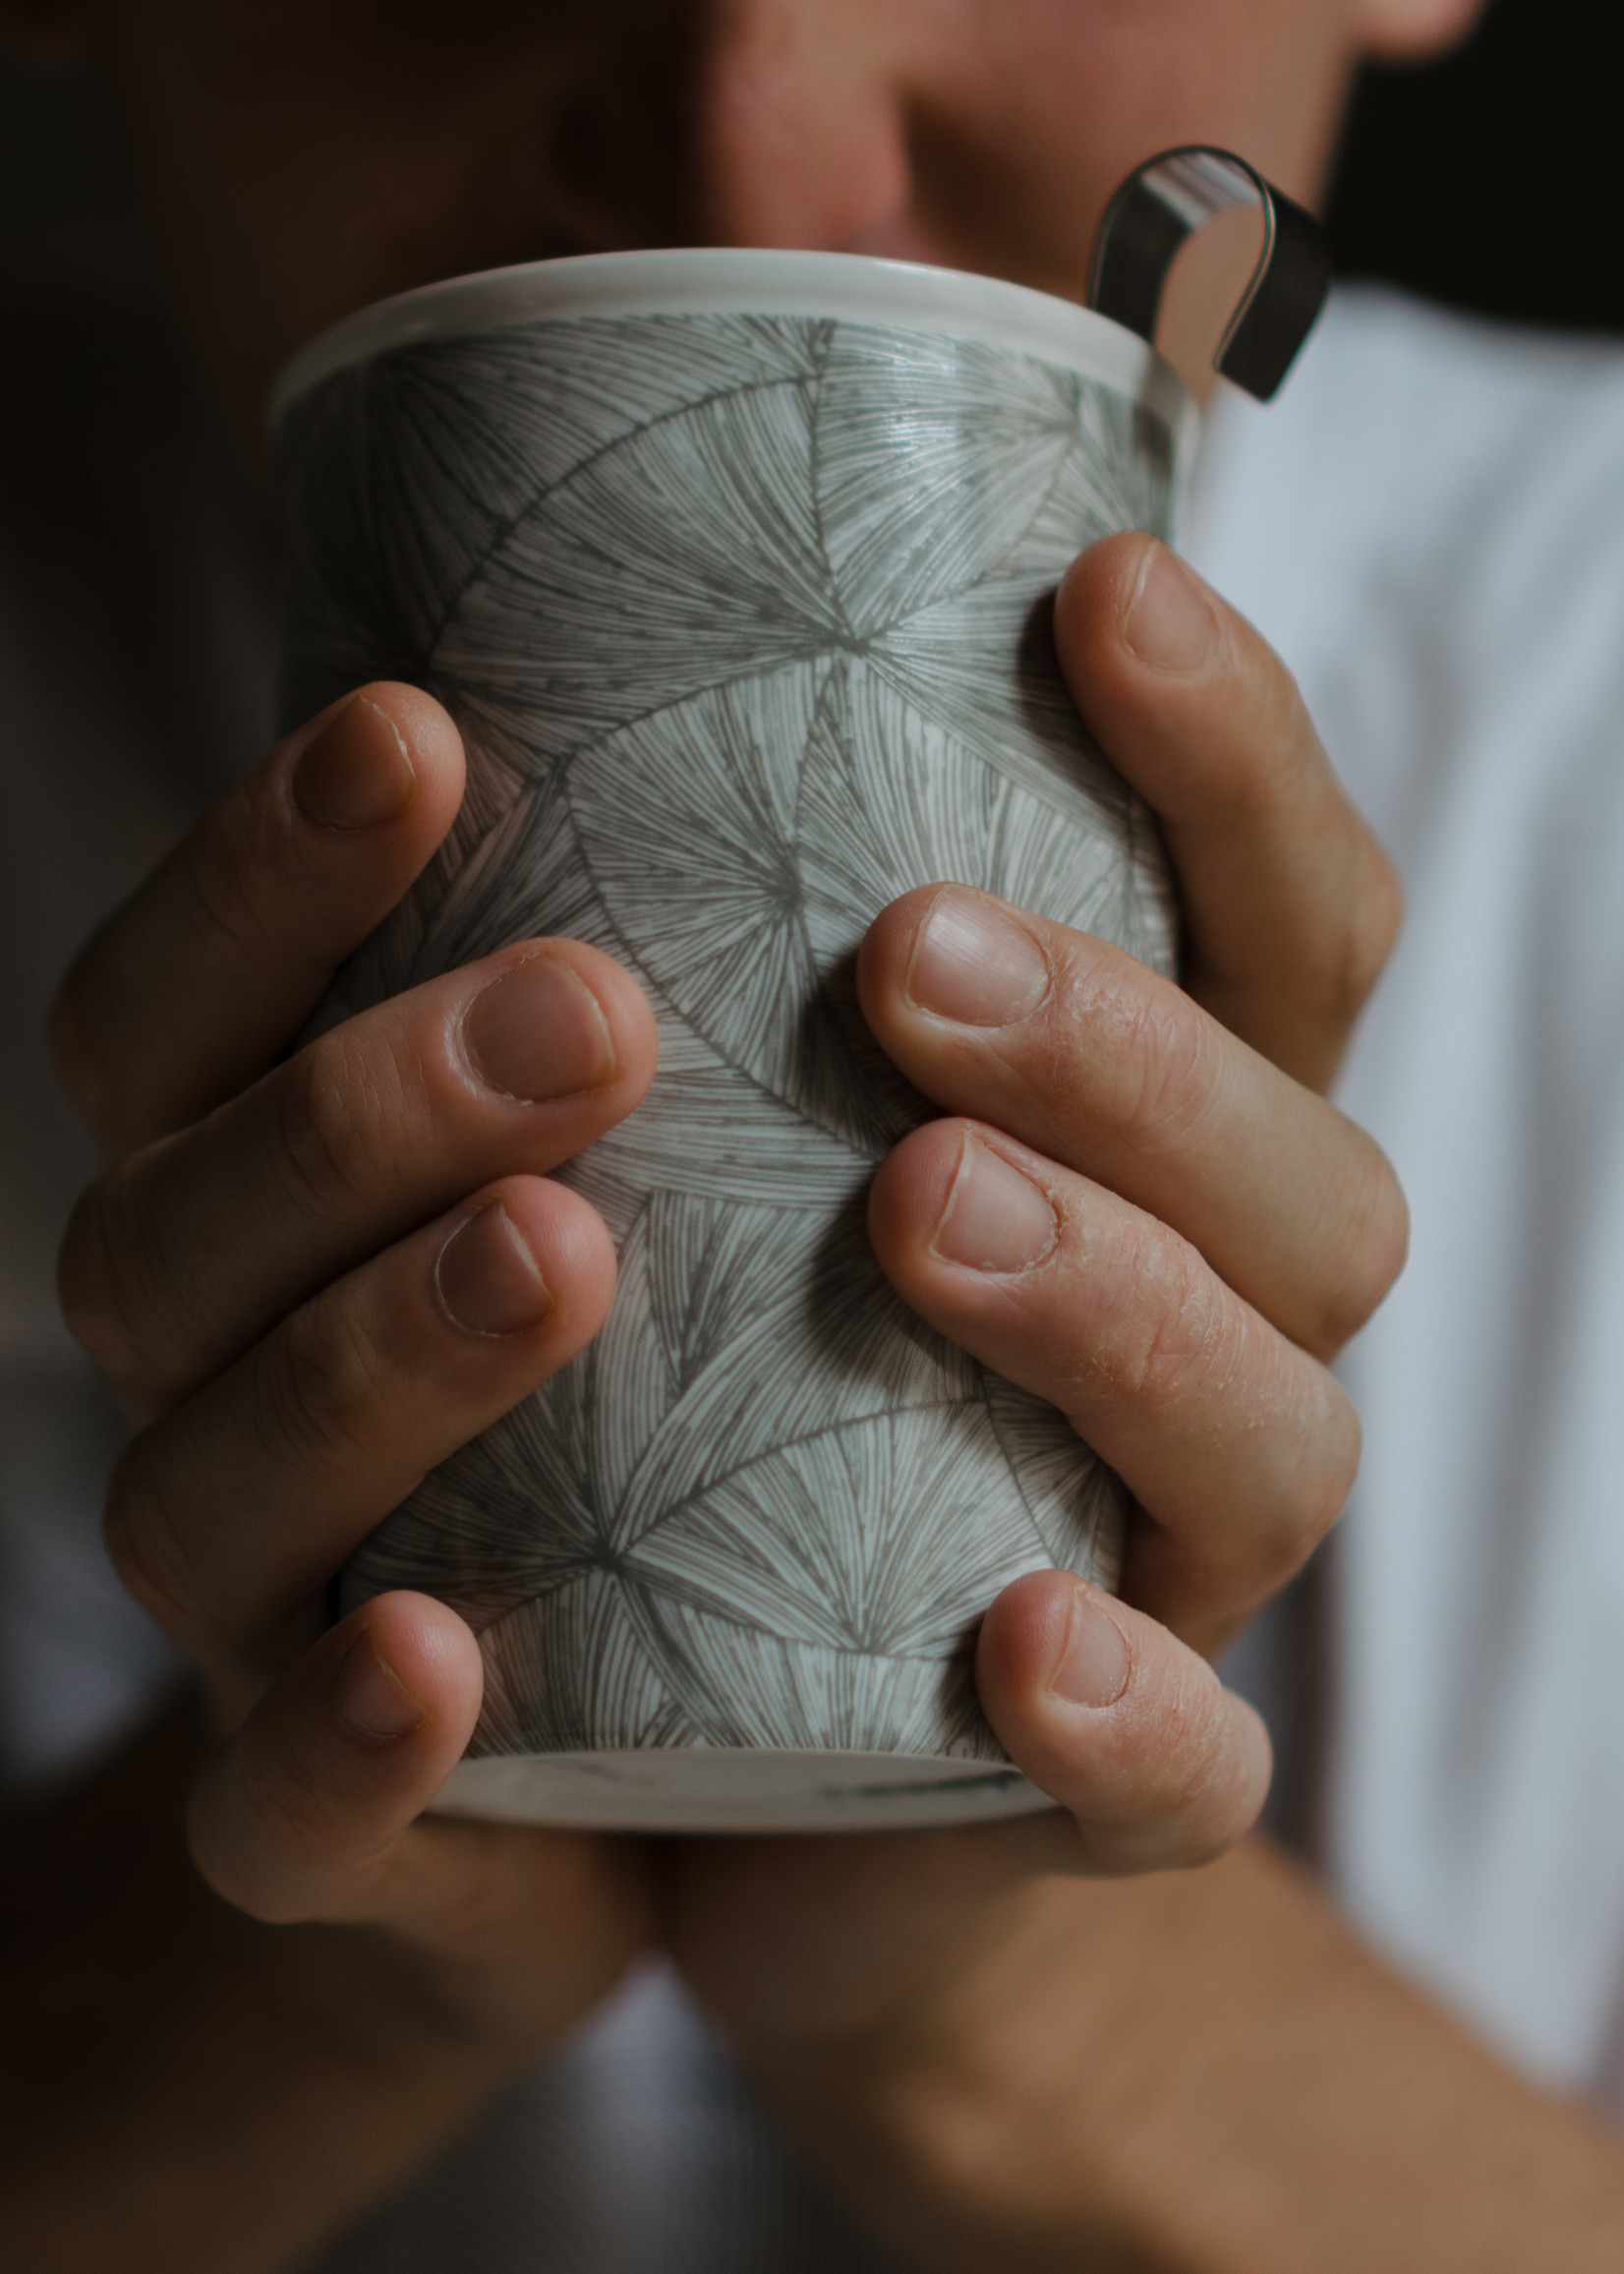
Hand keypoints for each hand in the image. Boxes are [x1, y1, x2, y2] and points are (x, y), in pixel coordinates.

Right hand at [52, 685, 660, 2053]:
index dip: (258, 873)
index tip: (416, 732)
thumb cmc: (710, 1406)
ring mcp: (263, 1611)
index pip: (184, 1009)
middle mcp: (226, 1379)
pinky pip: (285, 1812)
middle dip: (367, 1098)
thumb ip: (709, 989)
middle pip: (190, 1218)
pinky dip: (339, 1737)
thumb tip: (863, 680)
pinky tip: (436, 1654)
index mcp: (270, 1196)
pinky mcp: (355, 1831)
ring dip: (376, 1358)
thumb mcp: (708, 1173)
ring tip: (559, 1250)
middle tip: (594, 1010)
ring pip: (221, 1484)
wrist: (696, 1766)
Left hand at [663, 533, 1406, 2074]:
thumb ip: (697, 960)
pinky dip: (1128, 1720)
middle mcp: (1222, 1334)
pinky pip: (1178, 1778)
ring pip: (1268, 1440)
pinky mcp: (1106, 1780)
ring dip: (1118, 1311)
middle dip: (1127, 1045)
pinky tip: (1021, 1651)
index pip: (1284, 926)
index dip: (1237, 759)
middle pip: (1297, 1174)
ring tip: (926, 1207)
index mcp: (1168, 1149)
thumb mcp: (714, 1141)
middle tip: (914, 954)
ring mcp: (1181, 1562)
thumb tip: (505, 679)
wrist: (729, 1765)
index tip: (1099, 587)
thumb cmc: (728, 1394)